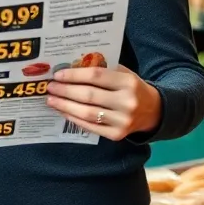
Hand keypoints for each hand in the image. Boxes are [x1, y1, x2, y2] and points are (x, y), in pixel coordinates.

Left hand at [46, 65, 161, 140]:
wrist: (153, 111)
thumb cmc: (131, 88)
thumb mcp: (123, 74)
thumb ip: (101, 71)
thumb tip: (69, 69)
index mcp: (128, 82)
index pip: (96, 76)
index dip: (74, 75)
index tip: (57, 75)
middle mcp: (127, 102)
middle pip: (88, 96)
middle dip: (65, 91)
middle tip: (50, 87)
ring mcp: (122, 121)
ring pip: (87, 113)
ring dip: (65, 106)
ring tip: (51, 100)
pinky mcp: (117, 135)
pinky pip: (90, 127)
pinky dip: (73, 118)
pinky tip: (63, 111)